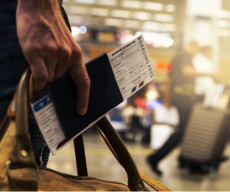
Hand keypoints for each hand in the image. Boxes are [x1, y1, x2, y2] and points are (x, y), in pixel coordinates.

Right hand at [16, 0, 89, 114]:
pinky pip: (39, 75)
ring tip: (39, 73)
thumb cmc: (52, 28)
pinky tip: (35, 79)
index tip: (81, 110)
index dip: (83, 98)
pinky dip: (37, 81)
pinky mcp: (35, 51)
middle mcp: (66, 56)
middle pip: (60, 82)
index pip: (83, 81)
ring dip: (44, 82)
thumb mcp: (67, 45)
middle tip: (50, 89)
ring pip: (49, 80)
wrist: (39, 8)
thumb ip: (66, 63)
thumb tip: (60, 83)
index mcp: (76, 55)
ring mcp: (51, 53)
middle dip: (55, 87)